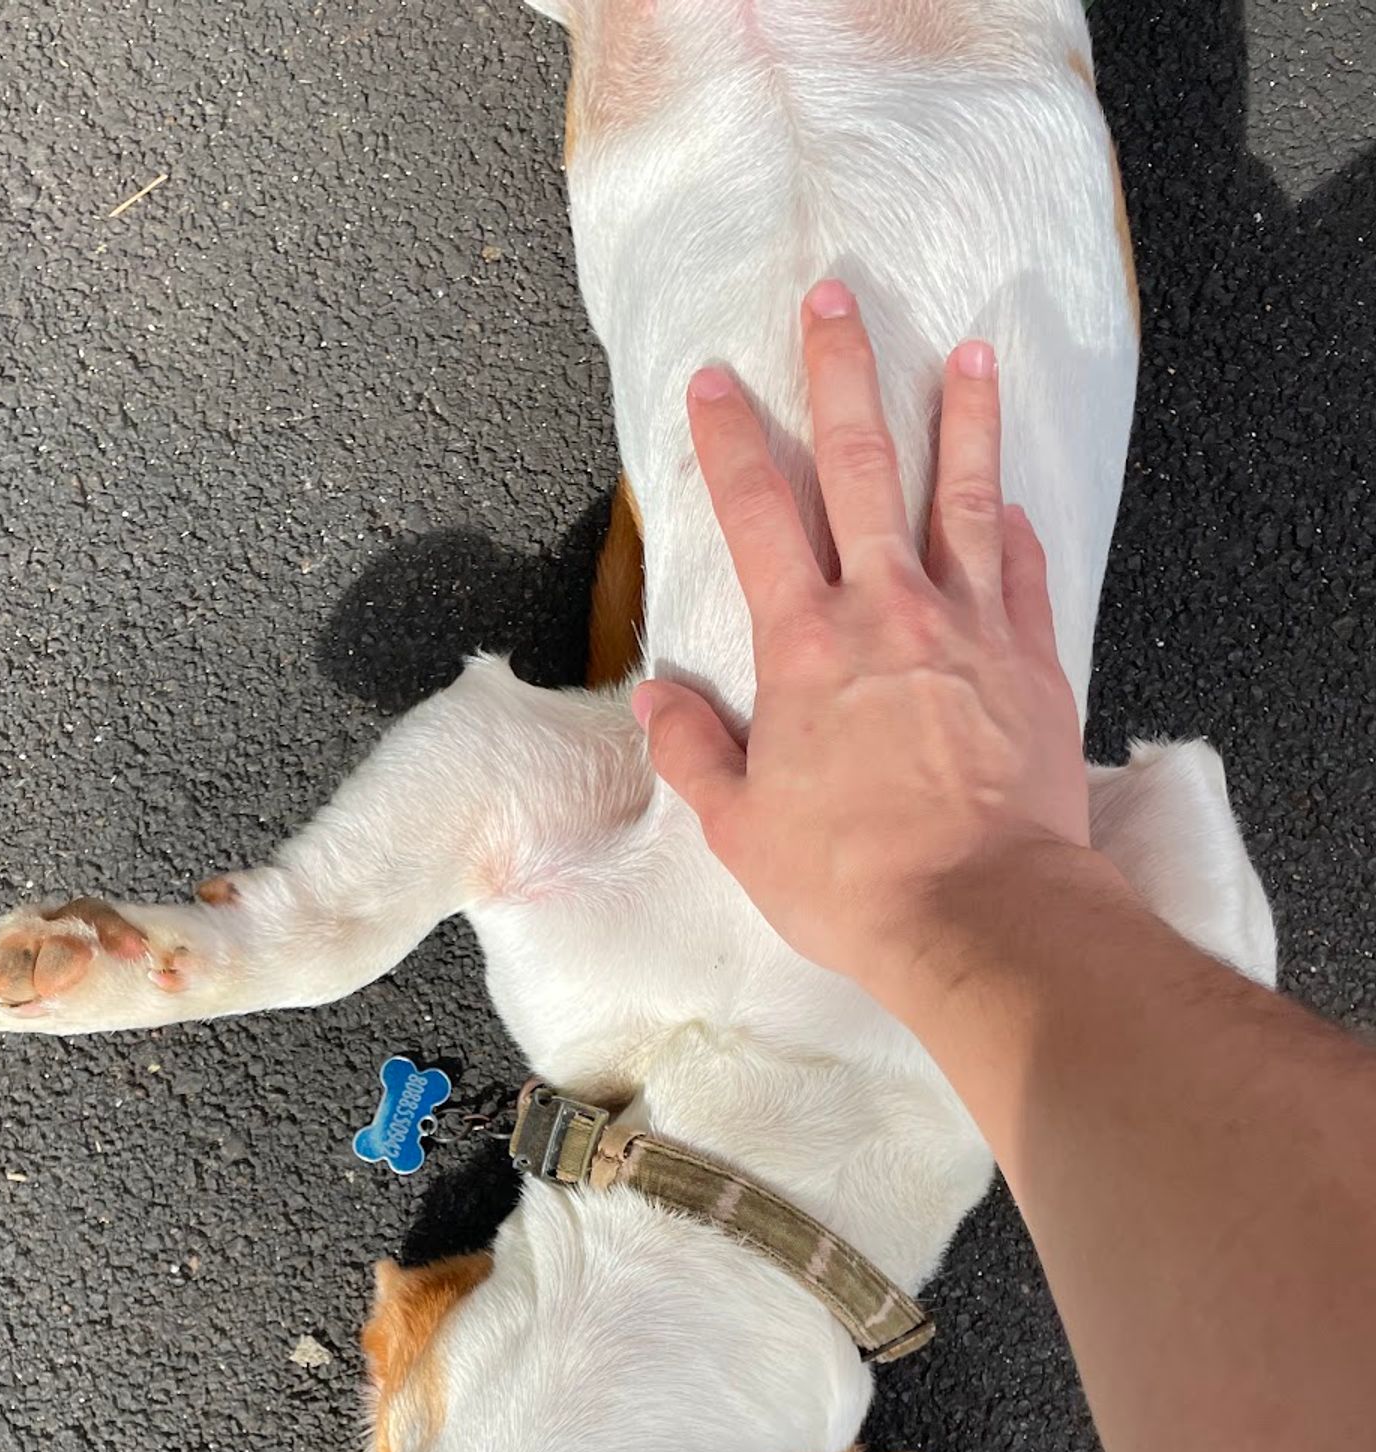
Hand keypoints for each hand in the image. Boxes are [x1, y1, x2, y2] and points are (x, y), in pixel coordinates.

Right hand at [633, 282, 1094, 1003]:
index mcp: (804, 645)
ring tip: (968, 352)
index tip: (712, 381)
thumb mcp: (741, 827)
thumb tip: (659, 703)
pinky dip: (1020, 527)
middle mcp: (887, 612)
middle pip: (863, 466)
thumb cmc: (855, 879)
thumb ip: (697, 752)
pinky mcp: (1031, 662)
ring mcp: (969, 628)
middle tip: (837, 300)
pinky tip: (1018, 498)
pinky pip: (1026, 573)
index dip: (729, 439)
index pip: (757, 512)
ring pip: (964, 495)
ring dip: (962, 417)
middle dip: (844, 375)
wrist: (981, 911)